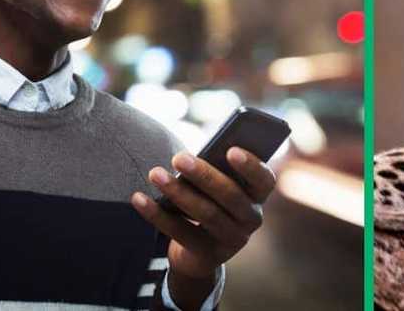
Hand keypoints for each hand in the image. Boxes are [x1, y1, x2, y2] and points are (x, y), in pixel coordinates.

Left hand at [131, 148, 275, 307]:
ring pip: (206, 214)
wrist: (199, 253)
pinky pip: (181, 233)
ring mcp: (231, 240)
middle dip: (203, 175)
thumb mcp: (218, 188)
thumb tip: (190, 157)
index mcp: (258, 196)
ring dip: (178, 192)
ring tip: (155, 173)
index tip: (230, 149)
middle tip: (178, 157)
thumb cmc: (209, 202)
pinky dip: (157, 215)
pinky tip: (139, 198)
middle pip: (230, 196)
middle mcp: (251, 220)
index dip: (250, 166)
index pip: (264, 180)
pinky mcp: (207, 255)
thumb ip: (216, 172)